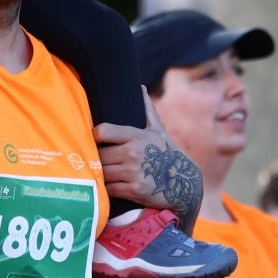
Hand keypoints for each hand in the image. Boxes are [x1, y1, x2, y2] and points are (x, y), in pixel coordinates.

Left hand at [94, 92, 200, 223]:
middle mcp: (133, 153)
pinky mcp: (134, 190)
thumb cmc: (168, 153)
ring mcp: (133, 172)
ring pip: (102, 173)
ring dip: (100, 174)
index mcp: (136, 136)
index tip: (94, 140)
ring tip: (100, 172)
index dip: (94, 136)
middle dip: (96, 159)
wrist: (184, 182)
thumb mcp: (158, 130)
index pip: (103, 131)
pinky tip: (110, 185)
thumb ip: (146, 109)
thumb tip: (140, 87)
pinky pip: (110, 189)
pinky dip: (107, 189)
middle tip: (94, 160)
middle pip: (99, 155)